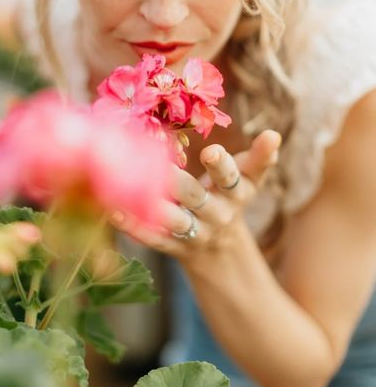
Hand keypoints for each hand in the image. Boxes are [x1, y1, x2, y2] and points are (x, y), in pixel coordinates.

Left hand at [110, 129, 280, 258]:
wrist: (221, 251)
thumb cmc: (230, 198)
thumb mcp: (249, 180)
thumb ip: (260, 158)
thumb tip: (274, 135)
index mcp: (237, 193)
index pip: (232, 178)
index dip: (223, 166)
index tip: (211, 151)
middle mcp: (217, 215)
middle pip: (196, 198)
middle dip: (179, 183)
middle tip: (158, 164)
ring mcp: (194, 234)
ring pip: (173, 220)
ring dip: (152, 205)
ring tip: (129, 185)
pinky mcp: (173, 247)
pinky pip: (153, 238)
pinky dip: (133, 226)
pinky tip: (113, 210)